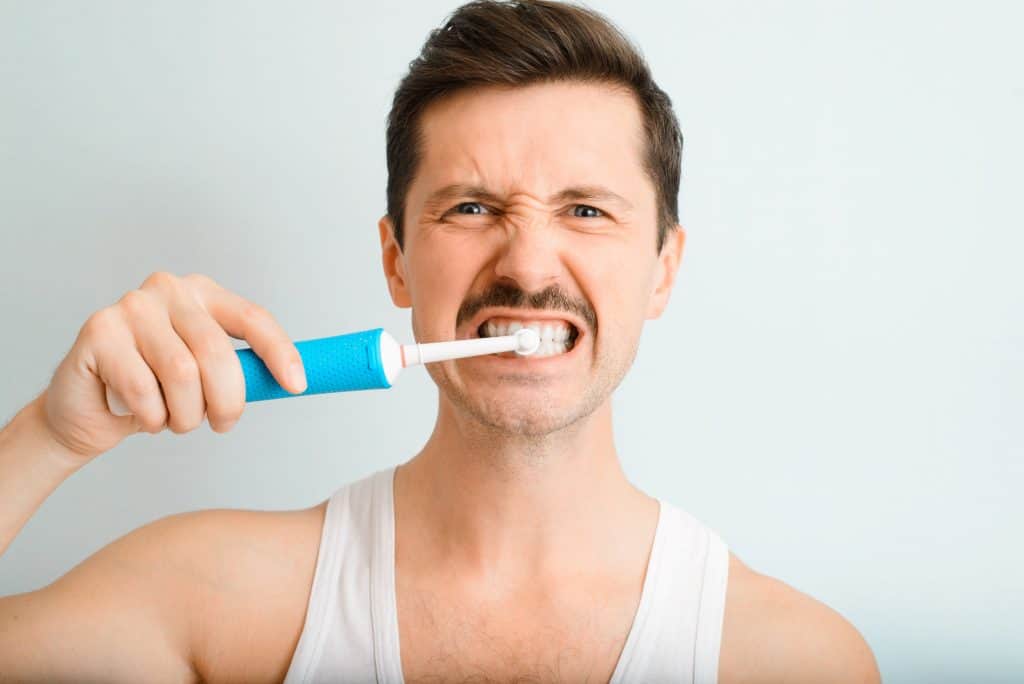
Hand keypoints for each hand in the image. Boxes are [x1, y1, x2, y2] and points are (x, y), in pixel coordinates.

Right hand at [41, 272, 306, 462]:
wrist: (87, 408)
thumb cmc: (156, 389)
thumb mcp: (207, 375)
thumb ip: (242, 368)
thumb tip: (296, 381)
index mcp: (204, 293)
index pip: (252, 318)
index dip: (279, 352)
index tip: (296, 385)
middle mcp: (169, 290)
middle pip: (217, 352)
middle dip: (227, 401)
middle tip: (222, 424)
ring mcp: (131, 306)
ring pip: (182, 374)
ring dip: (185, 415)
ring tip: (174, 420)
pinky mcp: (99, 330)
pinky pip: (143, 389)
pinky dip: (151, 417)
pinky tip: (142, 415)